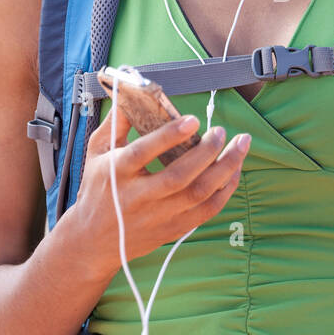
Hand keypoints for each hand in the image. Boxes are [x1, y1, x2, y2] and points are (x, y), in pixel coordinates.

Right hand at [72, 109, 249, 272]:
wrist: (93, 241)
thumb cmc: (97, 190)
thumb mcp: (97, 152)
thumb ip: (116, 123)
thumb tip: (131, 94)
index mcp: (117, 173)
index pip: (143, 153)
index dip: (169, 136)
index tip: (193, 120)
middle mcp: (139, 197)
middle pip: (179, 176)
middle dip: (207, 152)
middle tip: (221, 131)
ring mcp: (158, 216)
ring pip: (199, 194)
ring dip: (225, 168)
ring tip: (240, 145)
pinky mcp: (173, 229)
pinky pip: (207, 211)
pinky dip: (226, 190)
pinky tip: (234, 170)